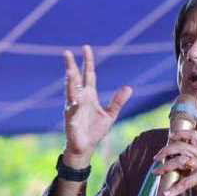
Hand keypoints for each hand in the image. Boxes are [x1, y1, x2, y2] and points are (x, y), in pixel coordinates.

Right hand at [63, 45, 132, 166]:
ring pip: (71, 91)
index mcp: (89, 95)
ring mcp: (73, 108)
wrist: (85, 147)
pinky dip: (74, 107)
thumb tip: (129, 88)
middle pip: (75, 78)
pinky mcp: (71, 120)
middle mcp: (79, 98)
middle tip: (67, 52)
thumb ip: (118, 101)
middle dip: (72, 66)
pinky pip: (72, 111)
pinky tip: (75, 102)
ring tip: (69, 70)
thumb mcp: (110, 115)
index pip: (88, 74)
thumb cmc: (95, 131)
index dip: (87, 62)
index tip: (86, 48)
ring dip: (70, 81)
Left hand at [153, 130, 196, 195]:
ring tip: (157, 172)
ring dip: (165, 166)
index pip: (194, 135)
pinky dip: (174, 188)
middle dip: (166, 150)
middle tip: (156, 158)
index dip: (180, 133)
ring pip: (180, 160)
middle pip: (182, 146)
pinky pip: (185, 182)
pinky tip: (167, 193)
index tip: (170, 136)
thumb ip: (190, 163)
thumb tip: (172, 160)